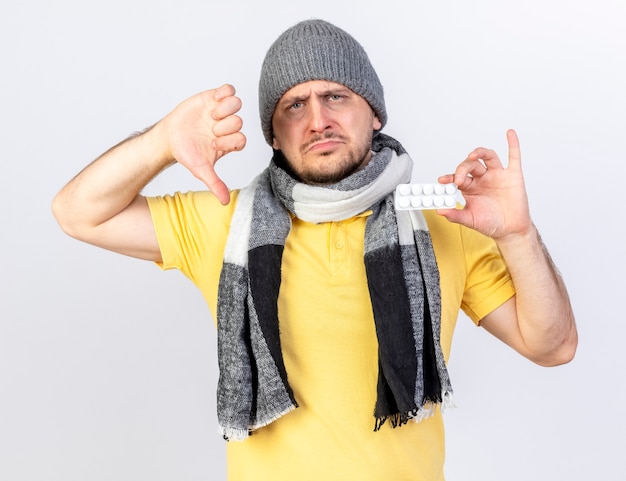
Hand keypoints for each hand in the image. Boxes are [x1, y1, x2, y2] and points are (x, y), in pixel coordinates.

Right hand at [162, 84, 246, 203]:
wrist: (169, 138)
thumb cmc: (186, 153)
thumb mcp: (201, 170)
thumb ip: (215, 183)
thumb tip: (225, 202)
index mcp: (229, 143)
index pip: (242, 139)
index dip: (230, 141)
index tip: (213, 144)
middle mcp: (228, 127)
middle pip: (239, 121)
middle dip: (224, 126)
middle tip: (209, 130)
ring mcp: (221, 112)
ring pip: (236, 104)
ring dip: (225, 109)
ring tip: (211, 115)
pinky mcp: (212, 98)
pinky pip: (228, 90)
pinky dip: (224, 92)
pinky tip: (214, 100)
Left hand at [437, 129, 531, 240]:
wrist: (511, 230)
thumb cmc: (491, 223)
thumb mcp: (470, 220)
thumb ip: (455, 215)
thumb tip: (439, 211)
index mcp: (470, 188)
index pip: (457, 177)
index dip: (450, 177)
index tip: (442, 180)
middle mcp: (482, 178)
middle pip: (470, 165)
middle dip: (463, 169)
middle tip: (459, 178)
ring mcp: (497, 175)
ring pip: (487, 157)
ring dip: (479, 152)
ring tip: (473, 155)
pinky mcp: (513, 175)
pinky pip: (514, 157)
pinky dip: (513, 144)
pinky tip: (510, 134)